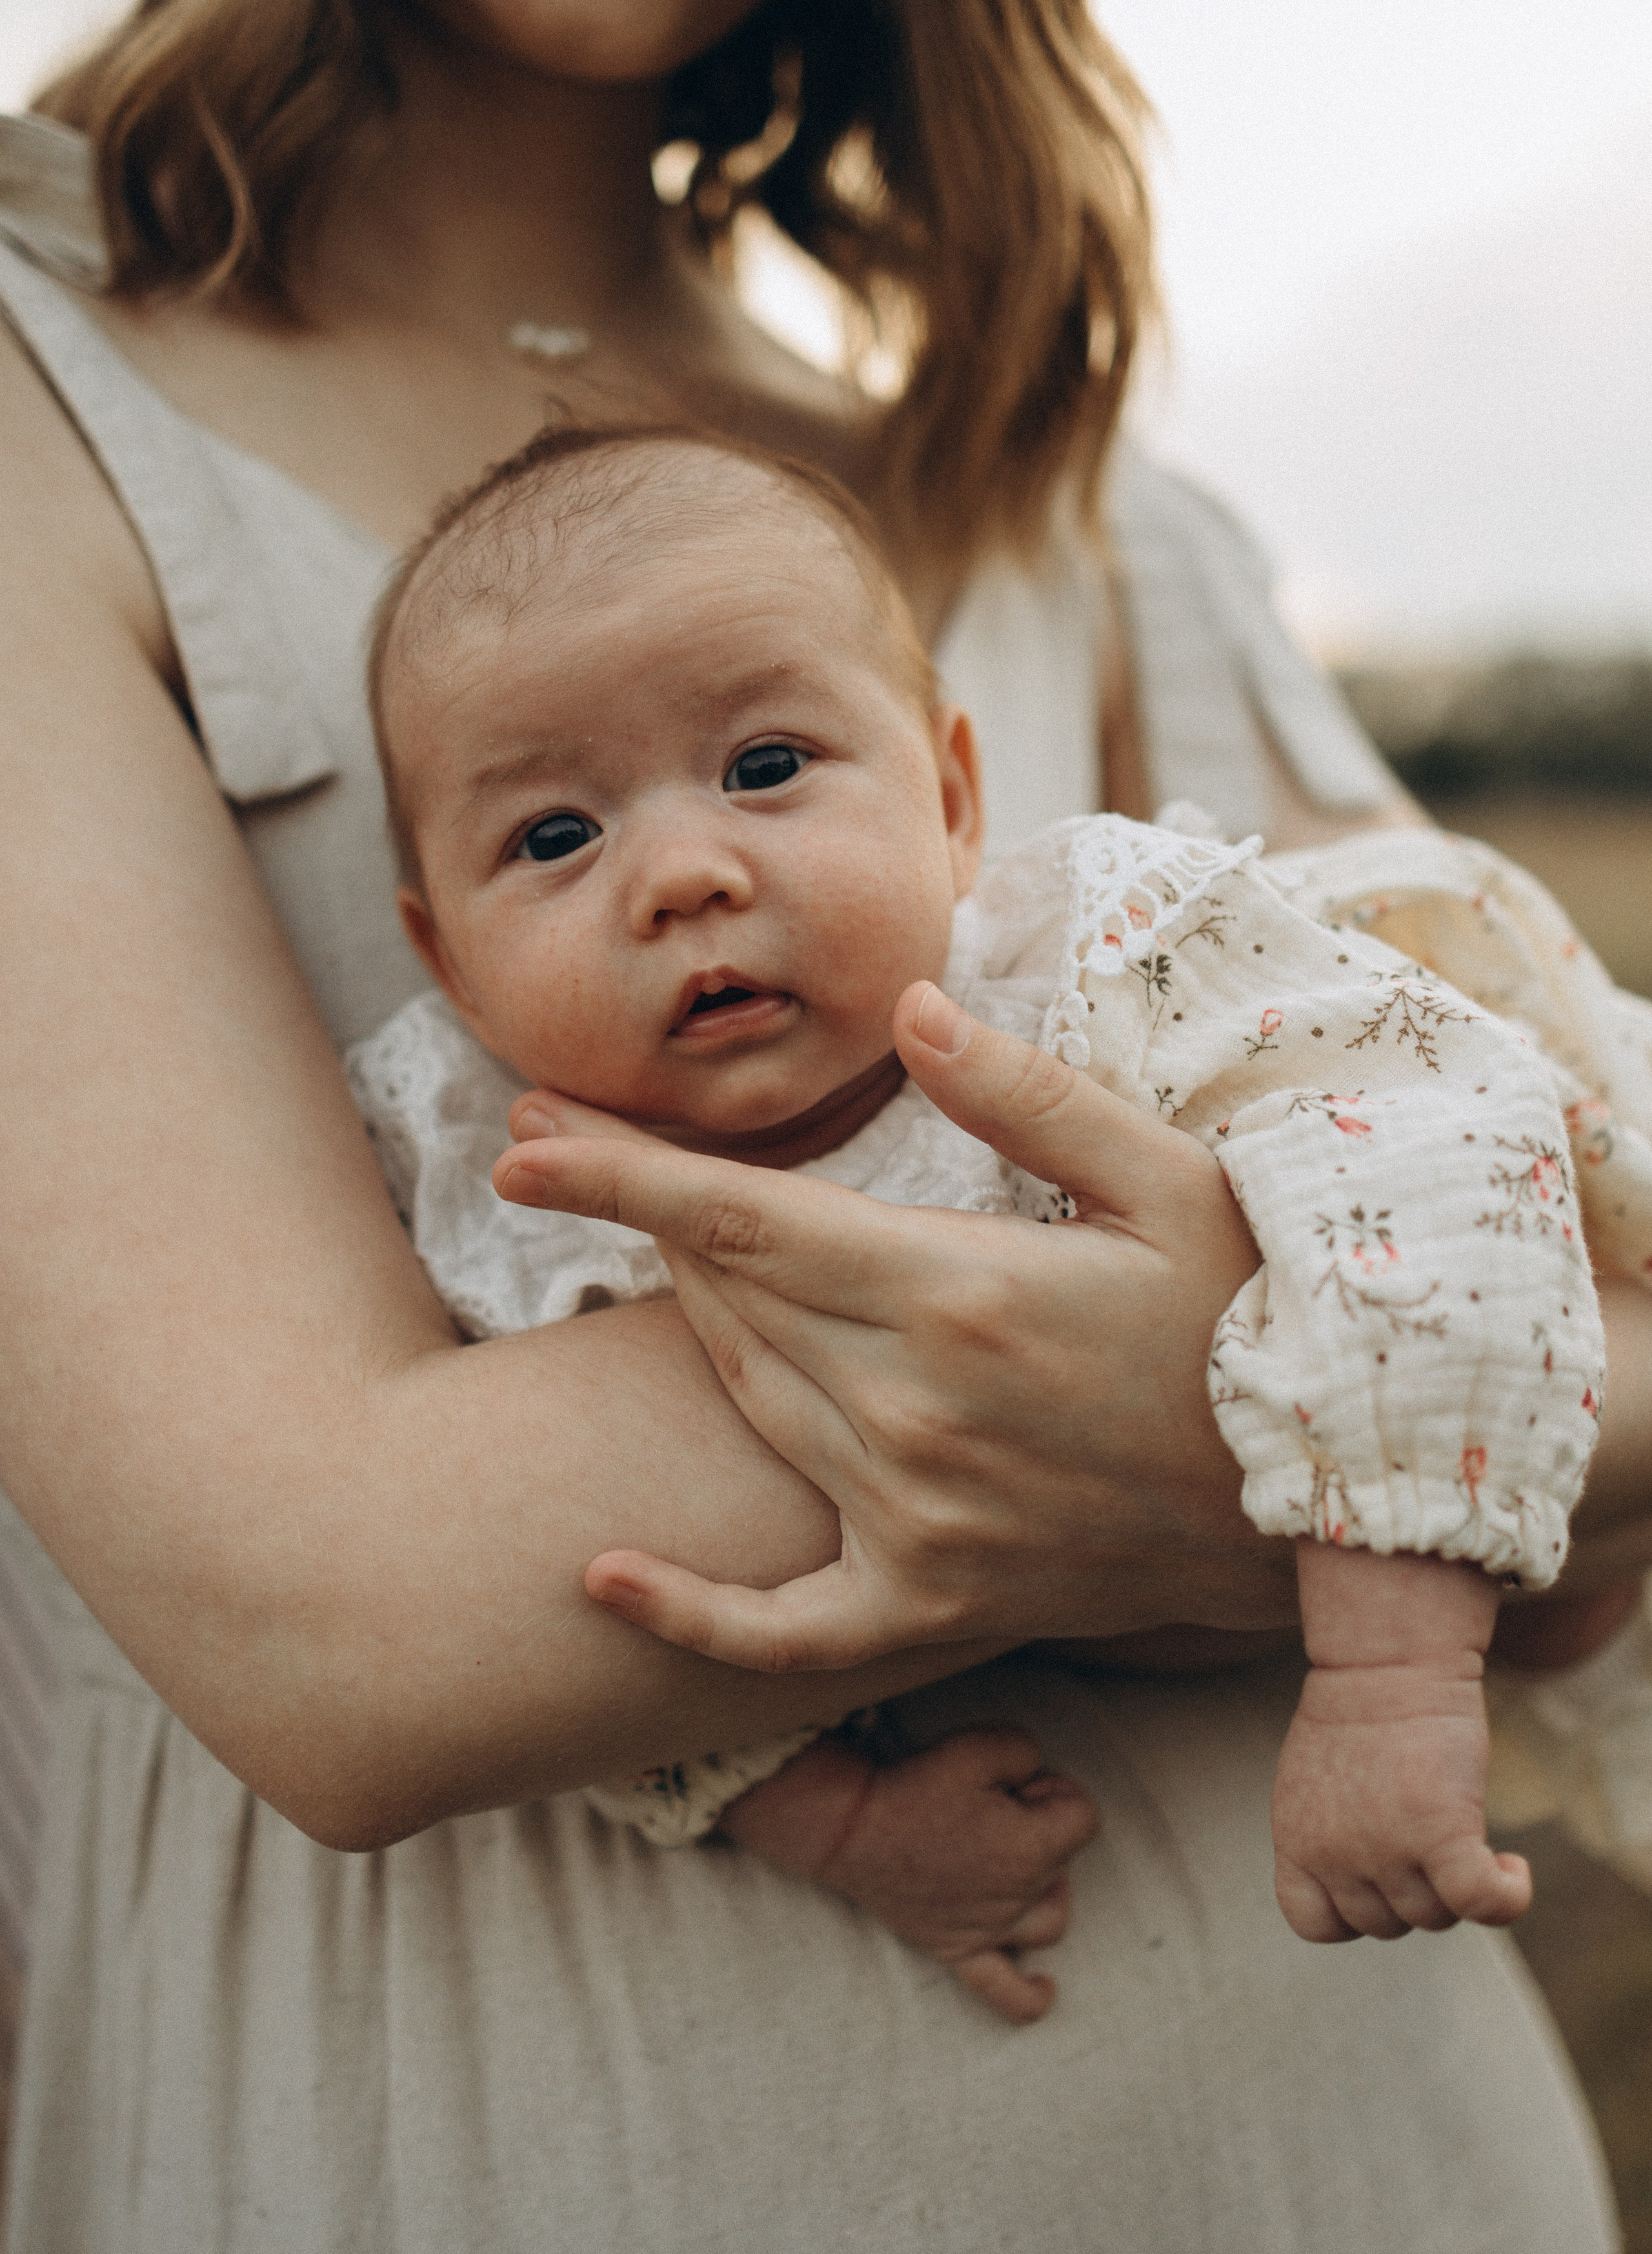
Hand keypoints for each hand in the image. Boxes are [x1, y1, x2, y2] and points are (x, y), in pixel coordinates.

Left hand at [495, 980, 1290, 1671]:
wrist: (1333, 1495)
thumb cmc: (1254, 1314)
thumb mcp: (1167, 1175)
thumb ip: (1026, 1092)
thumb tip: (907, 1007)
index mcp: (956, 1292)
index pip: (741, 1217)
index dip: (617, 1171)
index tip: (520, 1137)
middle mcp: (911, 1411)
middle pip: (727, 1297)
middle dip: (628, 1214)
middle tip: (546, 1148)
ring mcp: (914, 1520)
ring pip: (746, 1400)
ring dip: (678, 1317)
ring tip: (628, 1239)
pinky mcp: (932, 1603)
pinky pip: (780, 1628)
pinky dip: (685, 1615)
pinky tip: (601, 1579)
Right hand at [720, 1728, 1099, 2023]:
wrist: (851, 1830)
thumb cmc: (915, 1787)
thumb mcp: (979, 1745)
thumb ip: (1027, 1752)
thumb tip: (1035, 1776)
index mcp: (1032, 1849)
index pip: (1085, 1817)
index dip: (1057, 1789)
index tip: (1017, 1783)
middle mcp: (1019, 1898)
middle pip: (1066, 1861)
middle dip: (1040, 1821)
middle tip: (992, 1801)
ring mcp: (990, 1930)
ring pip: (1052, 1919)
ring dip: (1048, 1887)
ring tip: (1017, 1856)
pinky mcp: (957, 1948)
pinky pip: (1004, 1992)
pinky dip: (1030, 1994)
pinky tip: (1046, 1988)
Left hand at [1272, 1662, 1531, 1942]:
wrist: (1382, 1659)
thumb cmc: (1358, 1715)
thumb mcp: (1317, 1785)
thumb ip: (1332, 1838)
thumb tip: (1376, 1881)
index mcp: (1296, 1842)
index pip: (1314, 1923)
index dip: (1351, 1912)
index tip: (1376, 1874)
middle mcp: (1335, 1854)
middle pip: (1388, 1922)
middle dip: (1412, 1888)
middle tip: (1427, 1833)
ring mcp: (1384, 1846)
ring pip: (1433, 1915)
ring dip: (1456, 1887)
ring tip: (1464, 1829)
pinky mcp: (1438, 1829)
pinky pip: (1478, 1900)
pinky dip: (1506, 1897)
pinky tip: (1514, 1867)